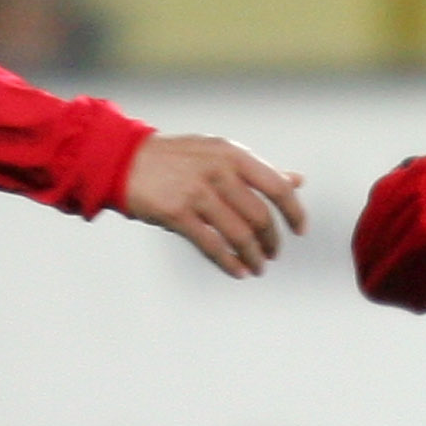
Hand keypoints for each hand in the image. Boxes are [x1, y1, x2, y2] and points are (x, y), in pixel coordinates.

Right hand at [119, 133, 306, 276]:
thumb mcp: (221, 154)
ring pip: (239, 234)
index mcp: (233, 154)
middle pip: (260, 216)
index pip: (277, 186)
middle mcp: (218, 171)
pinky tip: (238, 271)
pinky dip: (229, 262)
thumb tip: (297, 180)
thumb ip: (259, 170)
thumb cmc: (178, 159)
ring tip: (258, 267)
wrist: (125, 160)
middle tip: (273, 254)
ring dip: (253, 256)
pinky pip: (212, 245)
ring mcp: (197, 192)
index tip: (300, 230)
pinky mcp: (177, 213)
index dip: (294, 212)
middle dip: (271, 241)